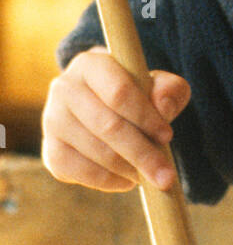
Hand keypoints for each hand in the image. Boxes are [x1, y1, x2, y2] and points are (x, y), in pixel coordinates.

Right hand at [42, 46, 191, 192]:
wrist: (106, 109)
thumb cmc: (139, 95)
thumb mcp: (160, 86)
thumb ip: (169, 90)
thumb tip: (164, 107)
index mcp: (91, 64)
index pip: (119, 92)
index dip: (146, 117)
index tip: (168, 136)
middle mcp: (64, 88)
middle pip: (108, 126)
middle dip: (142, 154)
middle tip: (166, 176)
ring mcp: (52, 120)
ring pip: (97, 152)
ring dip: (129, 169)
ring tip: (150, 174)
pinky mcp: (51, 150)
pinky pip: (82, 172)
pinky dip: (110, 181)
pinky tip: (128, 179)